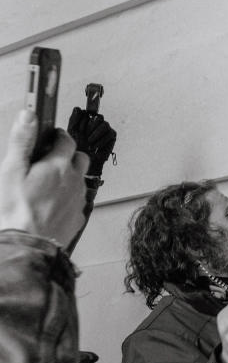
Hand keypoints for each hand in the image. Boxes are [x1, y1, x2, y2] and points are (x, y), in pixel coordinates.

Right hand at [0, 110, 88, 244]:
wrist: (26, 245)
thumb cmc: (16, 211)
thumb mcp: (11, 170)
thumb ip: (22, 141)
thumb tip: (29, 116)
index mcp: (58, 166)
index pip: (67, 140)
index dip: (58, 135)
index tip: (51, 136)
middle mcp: (74, 181)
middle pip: (80, 159)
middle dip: (68, 154)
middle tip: (51, 158)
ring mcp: (78, 200)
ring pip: (81, 180)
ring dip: (70, 176)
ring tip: (50, 181)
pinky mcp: (78, 217)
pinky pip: (78, 200)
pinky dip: (69, 196)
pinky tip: (53, 202)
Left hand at [67, 107, 115, 176]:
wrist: (85, 159)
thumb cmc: (77, 146)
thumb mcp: (71, 132)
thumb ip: (73, 119)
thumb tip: (78, 108)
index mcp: (87, 118)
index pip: (88, 111)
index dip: (84, 120)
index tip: (79, 129)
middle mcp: (97, 121)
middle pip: (98, 117)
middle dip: (90, 128)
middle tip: (85, 136)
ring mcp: (105, 127)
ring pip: (104, 124)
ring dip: (96, 134)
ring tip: (90, 142)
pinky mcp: (112, 135)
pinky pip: (109, 133)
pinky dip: (101, 141)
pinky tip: (95, 146)